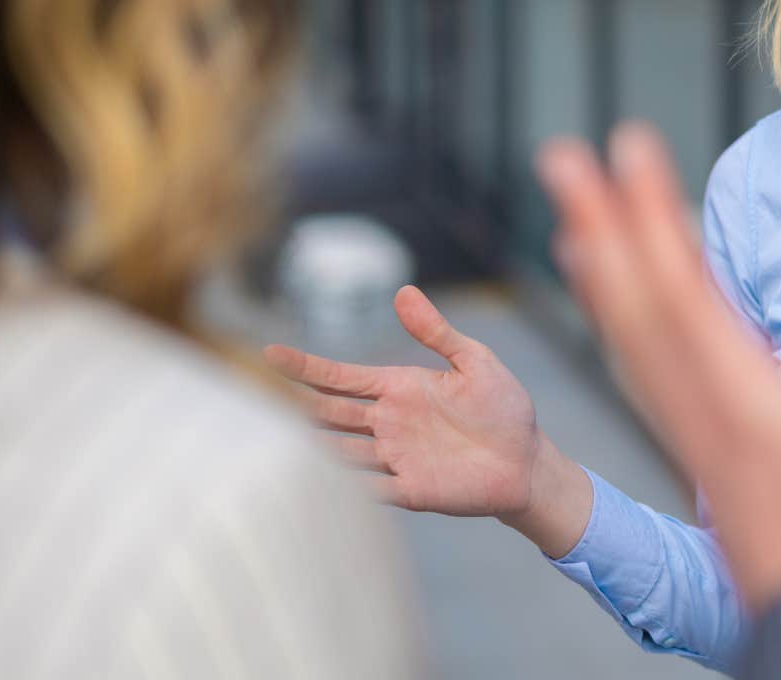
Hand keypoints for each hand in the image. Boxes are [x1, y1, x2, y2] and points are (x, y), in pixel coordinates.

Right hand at [263, 287, 593, 554]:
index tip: (270, 352)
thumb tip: (403, 292)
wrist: (527, 462)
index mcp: (400, 388)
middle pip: (330, 412)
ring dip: (311, 446)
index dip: (307, 366)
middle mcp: (388, 423)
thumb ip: (437, 332)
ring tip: (272, 440)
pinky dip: (343, 486)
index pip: (342, 377)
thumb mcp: (475, 362)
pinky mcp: (409, 490)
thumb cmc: (504, 409)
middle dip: (296, 404)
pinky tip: (318, 483)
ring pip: (339, 450)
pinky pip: (367, 488)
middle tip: (253, 396)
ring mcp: (394, 458)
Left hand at [536, 123, 780, 613]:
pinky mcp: (702, 457)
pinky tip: (618, 310)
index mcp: (744, 402)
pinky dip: (623, 329)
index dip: (650, 214)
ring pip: (631, 344)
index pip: (683, 289)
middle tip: (560, 158)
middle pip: (636, 306)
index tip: (626, 146)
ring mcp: (695, 438)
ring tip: (572, 219)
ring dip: (601, 274)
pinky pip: (646, 379)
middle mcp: (702, 414)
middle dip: (599, 225)